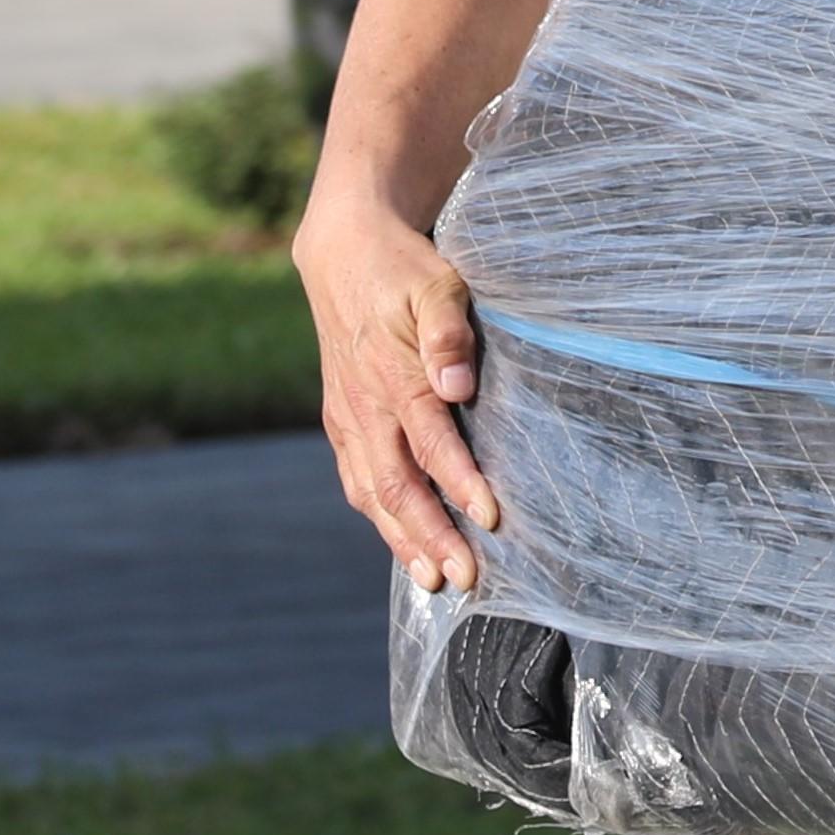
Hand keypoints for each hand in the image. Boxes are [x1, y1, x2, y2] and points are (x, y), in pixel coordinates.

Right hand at [296, 181, 498, 592]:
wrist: (343, 254)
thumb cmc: (404, 269)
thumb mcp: (435, 284)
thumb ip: (447, 333)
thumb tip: (457, 386)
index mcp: (393, 377)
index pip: (432, 443)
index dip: (461, 483)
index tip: (492, 518)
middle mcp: (365, 407)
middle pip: (398, 485)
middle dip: (432, 535)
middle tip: (466, 578)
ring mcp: (348, 417)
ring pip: (372, 493)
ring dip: (403, 539)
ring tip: (435, 580)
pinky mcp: (341, 421)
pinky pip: (358, 480)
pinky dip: (381, 518)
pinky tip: (405, 545)